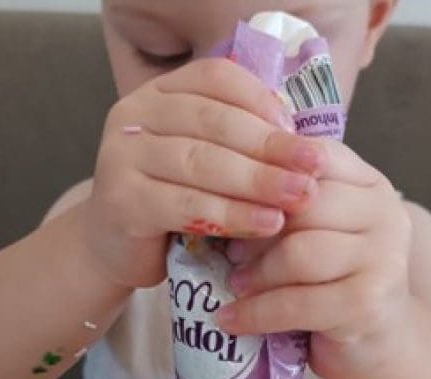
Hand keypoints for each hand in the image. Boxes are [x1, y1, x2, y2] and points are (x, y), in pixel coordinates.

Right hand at [85, 58, 323, 288]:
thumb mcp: (203, 162)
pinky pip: (186, 204)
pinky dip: (231, 215)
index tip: (300, 131)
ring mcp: (121, 156)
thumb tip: (301, 140)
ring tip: (298, 197)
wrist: (116, 248)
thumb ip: (236, 142)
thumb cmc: (170, 203)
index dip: (262, 101)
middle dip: (270, 146)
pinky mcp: (122, 201)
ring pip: (202, 162)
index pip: (216, 78)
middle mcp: (134, 115)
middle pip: (214, 121)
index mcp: (158, 93)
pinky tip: (264, 224)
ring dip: (257, 181)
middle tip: (314, 168)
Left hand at [216, 140, 412, 378]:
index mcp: (370, 184)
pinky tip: (230, 319)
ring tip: (235, 283)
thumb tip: (221, 180)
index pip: (312, 157)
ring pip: (299, 254)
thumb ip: (290, 203)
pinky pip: (296, 303)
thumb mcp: (319, 231)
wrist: (376, 342)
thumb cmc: (336, 280)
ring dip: (256, 273)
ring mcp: (382, 259)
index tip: (227, 195)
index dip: (264, 174)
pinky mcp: (367, 304)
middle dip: (256, 229)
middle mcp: (385, 213)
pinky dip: (255, 313)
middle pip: (304, 205)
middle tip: (229, 250)